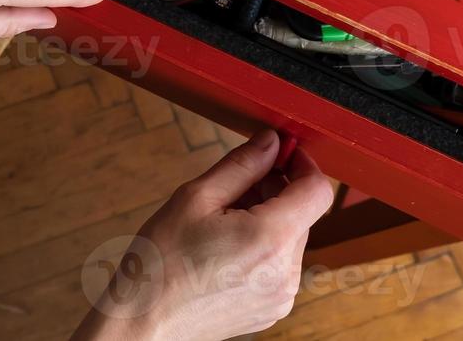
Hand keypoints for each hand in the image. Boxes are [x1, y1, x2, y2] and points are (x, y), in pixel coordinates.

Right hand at [73, 130, 333, 340]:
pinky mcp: (273, 308)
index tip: (283, 154)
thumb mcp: (195, 197)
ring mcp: (282, 295)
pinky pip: (280, 265)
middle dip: (275, 192)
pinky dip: (262, 248)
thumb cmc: (161, 261)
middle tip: (231, 189)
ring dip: (267, 220)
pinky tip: (225, 249)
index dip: (303, 165)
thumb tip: (271, 142)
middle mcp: (285, 271)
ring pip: (290, 238)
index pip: (317, 191)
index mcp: (269, 238)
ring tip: (221, 223)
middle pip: (301, 214)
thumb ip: (241, 165)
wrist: (145, 320)